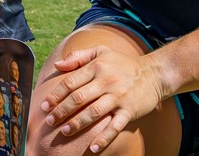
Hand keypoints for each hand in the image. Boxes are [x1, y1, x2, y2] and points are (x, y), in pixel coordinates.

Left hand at [40, 46, 165, 153]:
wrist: (154, 73)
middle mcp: (106, 82)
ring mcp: (118, 97)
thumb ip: (78, 57)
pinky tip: (93, 148)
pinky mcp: (129, 110)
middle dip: (62, 111)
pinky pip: (115, 126)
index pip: (71, 82)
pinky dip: (104, 138)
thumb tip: (57, 65)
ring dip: (77, 123)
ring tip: (65, 132)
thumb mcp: (101, 52)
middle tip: (49, 121)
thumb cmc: (123, 63)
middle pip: (79, 98)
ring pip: (93, 112)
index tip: (44, 105)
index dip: (56, 95)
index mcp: (97, 67)